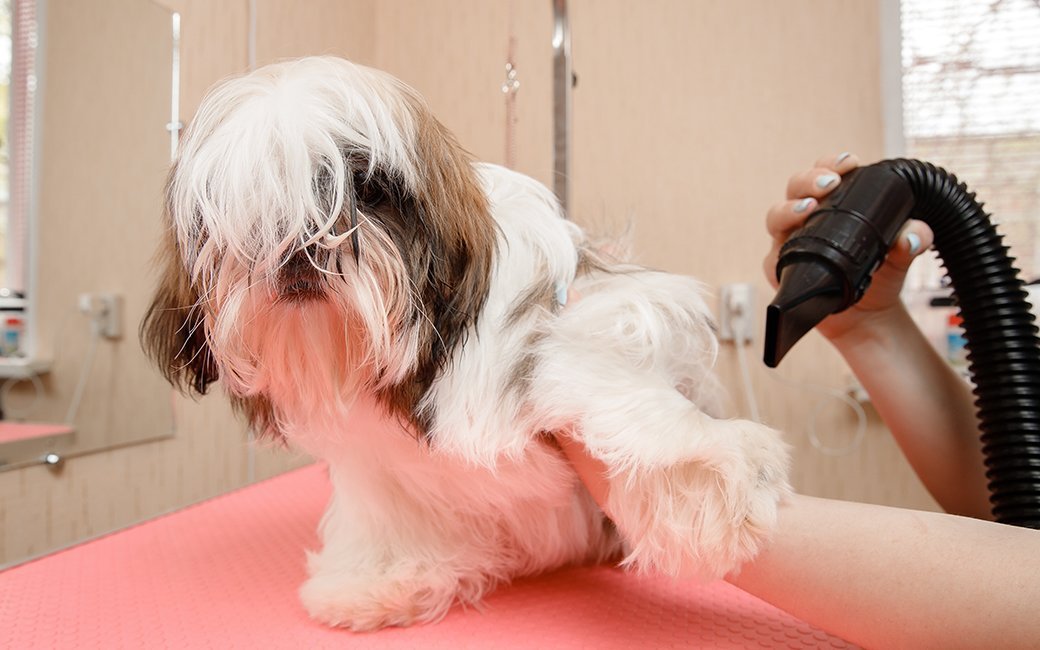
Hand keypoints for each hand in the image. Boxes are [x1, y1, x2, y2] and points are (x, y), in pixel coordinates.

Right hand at [763, 153, 934, 343]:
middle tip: (829, 184)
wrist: (868, 318)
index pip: (825, 174)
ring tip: (807, 208)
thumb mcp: (902, 256)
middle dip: (809, 179)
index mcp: (833, 207)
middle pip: (795, 188)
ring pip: (776, 217)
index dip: (831, 164)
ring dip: (788, 208)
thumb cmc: (880, 279)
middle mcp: (806, 220)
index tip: (849, 164)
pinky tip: (788, 252)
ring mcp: (790, 243)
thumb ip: (912, 241)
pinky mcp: (781, 270)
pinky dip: (777, 253)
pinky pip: (771, 259)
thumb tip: (912, 235)